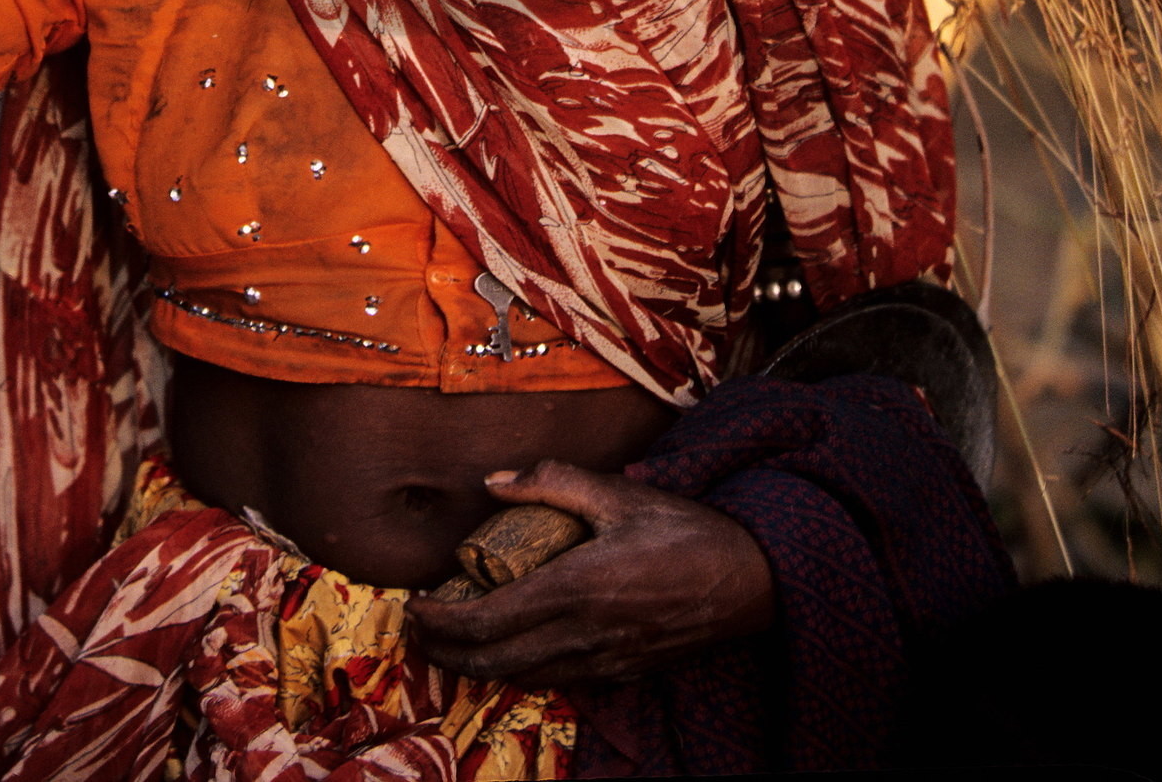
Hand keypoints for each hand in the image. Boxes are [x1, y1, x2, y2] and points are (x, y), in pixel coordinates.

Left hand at [407, 459, 773, 686]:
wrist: (748, 580)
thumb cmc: (683, 530)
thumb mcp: (617, 493)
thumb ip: (551, 482)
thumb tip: (492, 481)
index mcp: (574, 589)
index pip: (485, 622)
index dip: (439, 622)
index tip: (413, 607)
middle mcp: (581, 635)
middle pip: (492, 663)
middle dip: (445, 653)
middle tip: (418, 631)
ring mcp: (601, 661)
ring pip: (521, 678)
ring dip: (478, 666)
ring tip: (452, 640)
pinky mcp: (620, 673)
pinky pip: (555, 680)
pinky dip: (519, 669)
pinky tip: (511, 647)